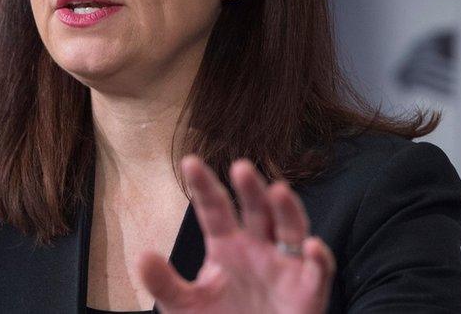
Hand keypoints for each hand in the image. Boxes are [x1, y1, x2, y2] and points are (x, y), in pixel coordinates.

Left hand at [139, 156, 335, 312]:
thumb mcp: (185, 305)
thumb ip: (164, 283)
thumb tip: (141, 256)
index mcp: (226, 244)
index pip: (214, 208)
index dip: (204, 186)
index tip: (189, 162)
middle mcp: (257, 247)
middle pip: (256, 210)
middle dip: (250, 189)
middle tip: (240, 167)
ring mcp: (284, 266)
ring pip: (290, 229)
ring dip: (287, 210)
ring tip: (279, 190)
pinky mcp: (307, 291)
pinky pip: (318, 271)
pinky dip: (319, 258)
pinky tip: (311, 245)